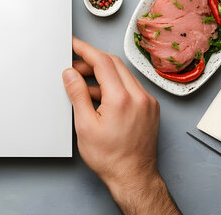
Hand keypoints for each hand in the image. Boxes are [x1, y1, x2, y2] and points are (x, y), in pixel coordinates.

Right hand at [62, 37, 178, 214]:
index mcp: (122, 99)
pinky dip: (114, 85)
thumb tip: (70, 73)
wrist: (133, 177)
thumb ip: (77, 95)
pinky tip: (99, 96)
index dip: (85, 49)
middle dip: (92, 60)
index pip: (102, 61)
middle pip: (114, 64)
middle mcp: (139, 96)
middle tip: (74, 66)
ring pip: (123, 74)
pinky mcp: (150, 108)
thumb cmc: (110, 158)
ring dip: (102, 73)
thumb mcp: (85, 126)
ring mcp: (147, 102)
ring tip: (82, 85)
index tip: (74, 44)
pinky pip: (130, 86)